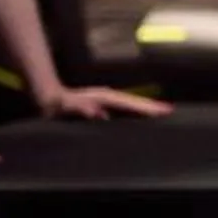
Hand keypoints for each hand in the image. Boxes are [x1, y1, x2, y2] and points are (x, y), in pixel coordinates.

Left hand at [39, 85, 174, 121]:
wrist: (47, 97)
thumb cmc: (55, 103)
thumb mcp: (64, 105)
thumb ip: (79, 108)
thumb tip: (96, 113)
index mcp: (104, 97)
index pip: (131, 103)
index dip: (147, 108)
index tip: (164, 111)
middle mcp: (108, 97)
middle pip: (135, 102)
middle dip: (152, 107)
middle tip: (170, 111)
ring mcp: (106, 102)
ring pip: (130, 105)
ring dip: (145, 109)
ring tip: (162, 113)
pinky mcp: (103, 108)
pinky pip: (123, 110)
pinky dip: (134, 113)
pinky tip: (140, 119)